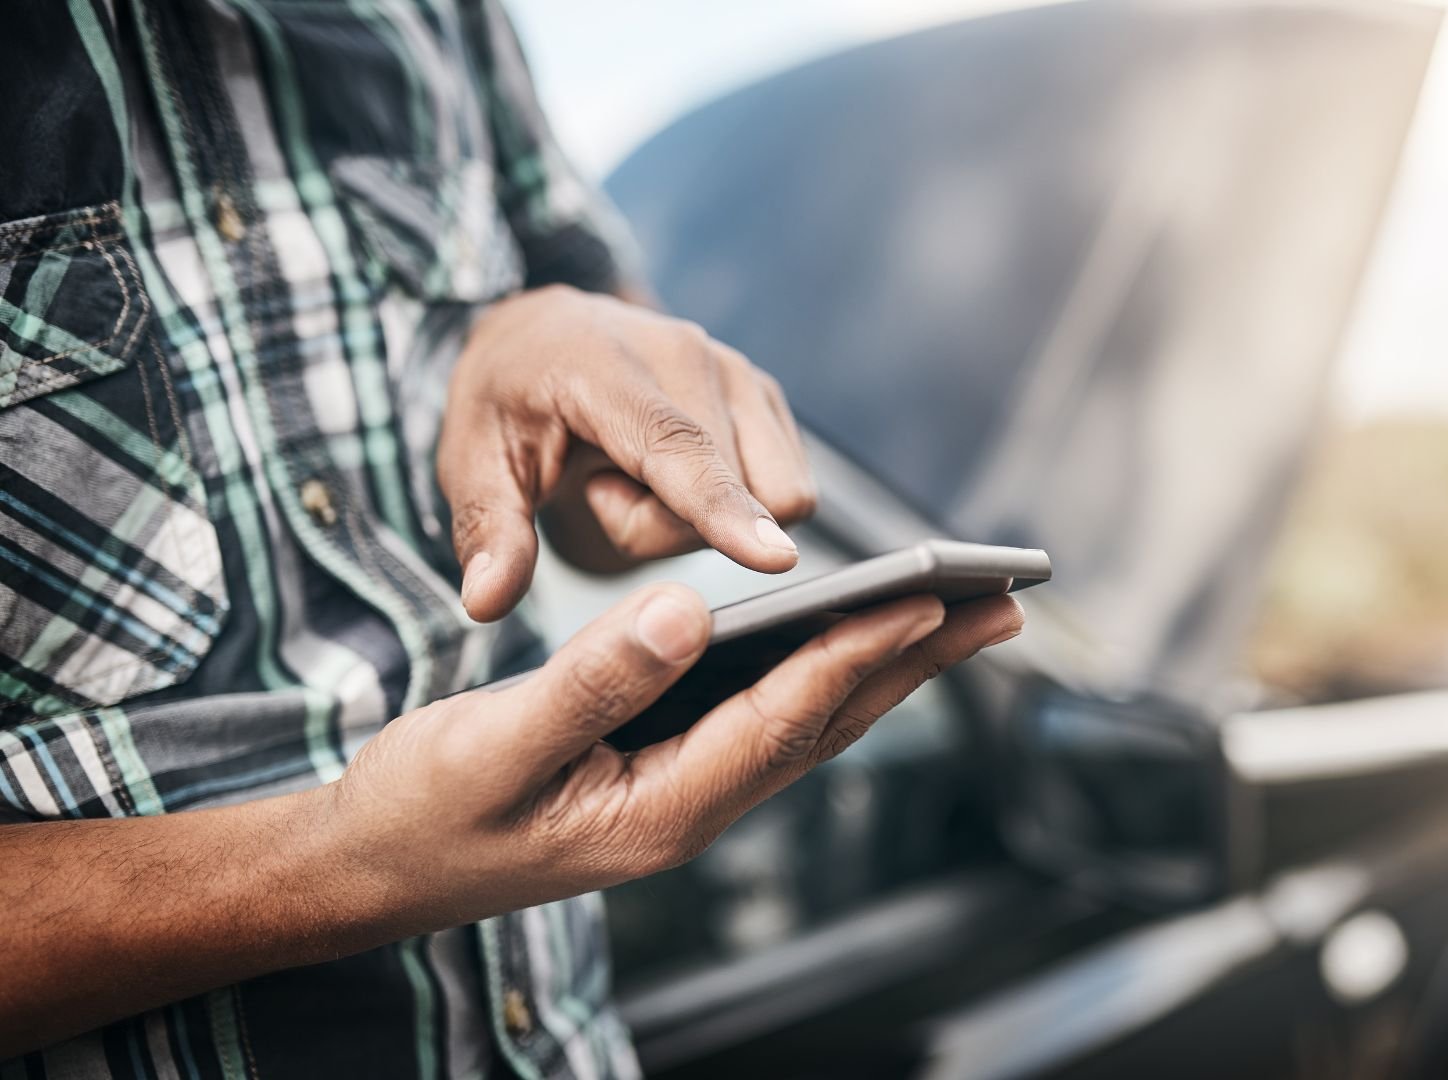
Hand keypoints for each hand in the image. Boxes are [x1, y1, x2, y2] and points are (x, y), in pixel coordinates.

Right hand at [328, 584, 1023, 924]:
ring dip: (890, 667)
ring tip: (961, 613)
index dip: (854, 654)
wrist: (374, 868)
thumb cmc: (421, 809)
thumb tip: (688, 610)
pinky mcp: (671, 773)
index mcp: (660, 809)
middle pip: (828, 725)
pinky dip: (828, 673)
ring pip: (811, 723)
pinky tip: (856, 638)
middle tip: (1000, 604)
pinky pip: (772, 719)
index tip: (923, 598)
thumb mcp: (491, 744)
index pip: (782, 719)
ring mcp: (687, 796)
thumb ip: (588, 681)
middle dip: (916, 663)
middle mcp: (693, 809)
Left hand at [440, 285, 817, 621]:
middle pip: (727, 499)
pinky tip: (674, 471)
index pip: (679, 448)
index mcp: (607, 367)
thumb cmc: (510, 404)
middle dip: (667, 527)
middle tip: (604, 490)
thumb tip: (486, 602)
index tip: (775, 559)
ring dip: (706, 516)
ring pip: (769, 498)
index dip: (725, 508)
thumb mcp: (472, 464)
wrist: (546, 338)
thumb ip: (487, 532)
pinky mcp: (766, 394)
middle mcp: (690, 354)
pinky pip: (785, 488)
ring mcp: (739, 370)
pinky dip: (733, 499)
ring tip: (641, 479)